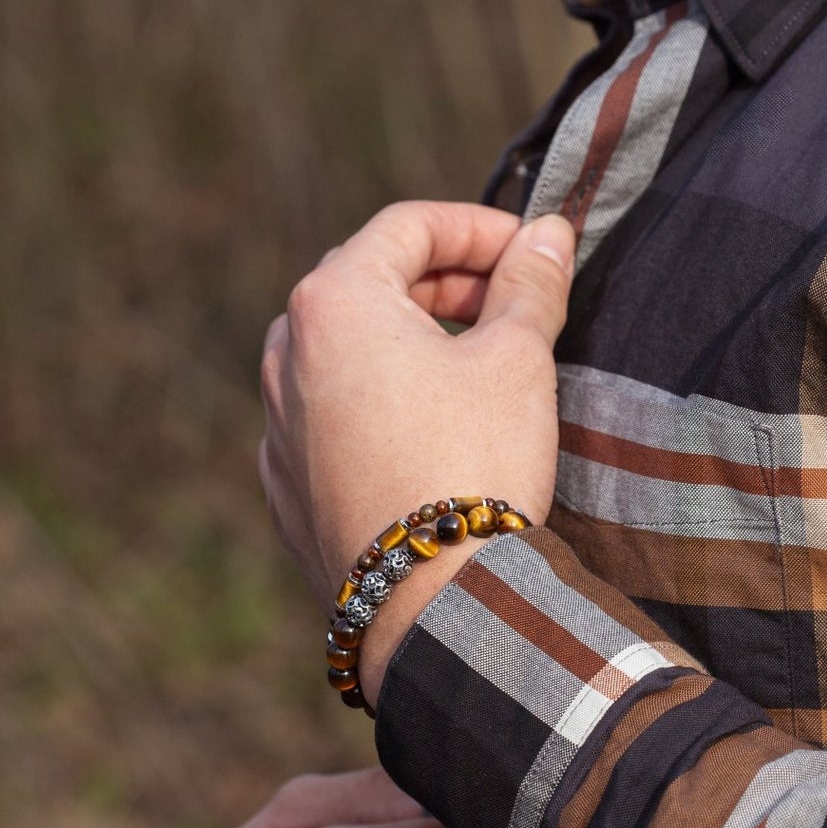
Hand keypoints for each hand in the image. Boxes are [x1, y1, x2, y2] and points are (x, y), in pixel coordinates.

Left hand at [259, 202, 575, 699]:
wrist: (431, 599)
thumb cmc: (474, 462)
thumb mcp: (516, 359)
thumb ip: (529, 284)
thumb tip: (549, 234)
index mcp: (334, 302)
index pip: (408, 227)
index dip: (479, 228)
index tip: (531, 250)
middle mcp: (286, 354)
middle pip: (369, 284)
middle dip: (444, 284)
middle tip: (509, 305)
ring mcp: (277, 425)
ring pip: (344, 355)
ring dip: (407, 344)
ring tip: (472, 369)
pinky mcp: (285, 486)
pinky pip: (331, 421)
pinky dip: (378, 407)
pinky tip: (429, 434)